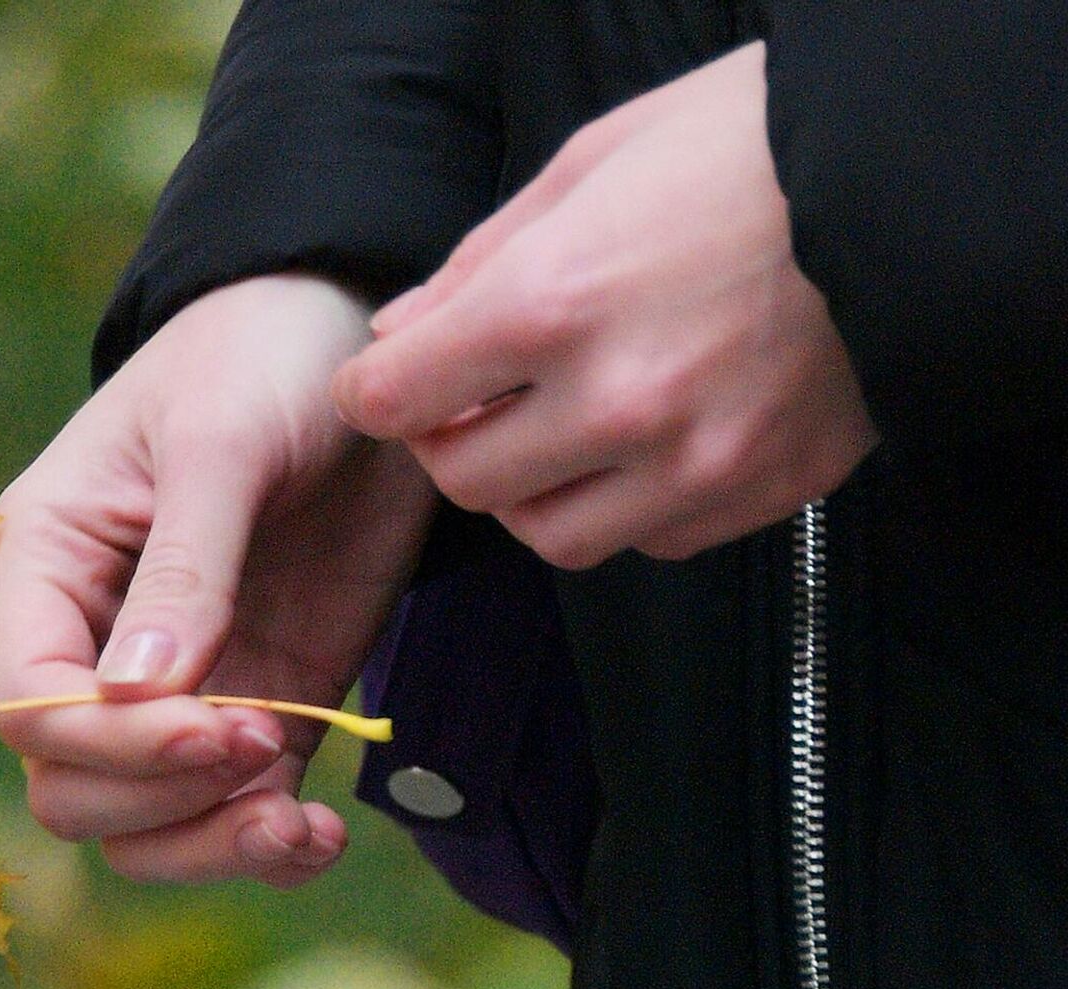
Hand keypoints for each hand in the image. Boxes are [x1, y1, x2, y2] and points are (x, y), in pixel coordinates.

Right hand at [0, 274, 432, 887]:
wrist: (356, 348)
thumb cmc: (260, 358)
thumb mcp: (219, 442)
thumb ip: (184, 570)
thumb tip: (137, 696)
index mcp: (44, 566)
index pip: (31, 706)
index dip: (114, 745)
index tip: (223, 728)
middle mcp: (91, 642)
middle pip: (72, 789)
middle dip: (162, 799)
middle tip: (270, 740)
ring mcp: (177, 689)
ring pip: (141, 830)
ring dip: (211, 848)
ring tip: (297, 826)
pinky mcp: (260, 708)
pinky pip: (233, 817)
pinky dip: (268, 848)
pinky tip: (321, 834)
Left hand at [333, 43, 877, 569]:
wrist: (915, 184)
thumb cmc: (746, 149)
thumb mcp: (589, 165)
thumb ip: (477, 264)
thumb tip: (402, 336)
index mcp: (551, 303)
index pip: (396, 400)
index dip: (373, 391)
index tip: (383, 383)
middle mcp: (617, 401)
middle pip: (466, 483)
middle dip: (449, 444)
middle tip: (469, 404)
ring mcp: (696, 460)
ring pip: (551, 536)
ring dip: (531, 491)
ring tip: (556, 429)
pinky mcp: (761, 491)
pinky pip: (649, 539)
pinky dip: (624, 503)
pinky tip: (642, 442)